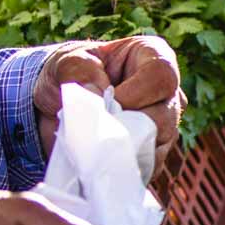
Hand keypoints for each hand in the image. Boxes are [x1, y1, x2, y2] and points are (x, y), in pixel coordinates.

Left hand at [34, 36, 184, 171]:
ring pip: (159, 144)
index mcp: (153, 57)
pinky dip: (123, 165)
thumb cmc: (71, 73)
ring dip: (124, 148)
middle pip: (166, 116)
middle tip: (96, 129)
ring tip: (94, 143)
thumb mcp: (68, 62)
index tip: (106, 102)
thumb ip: (81, 72)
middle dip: (129, 126)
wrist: (58, 104)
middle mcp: (167, 92)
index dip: (136, 93)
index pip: (161, 76)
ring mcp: (164, 125)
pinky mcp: (153, 153)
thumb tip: (98, 95)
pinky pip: (148, 166)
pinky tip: (101, 158)